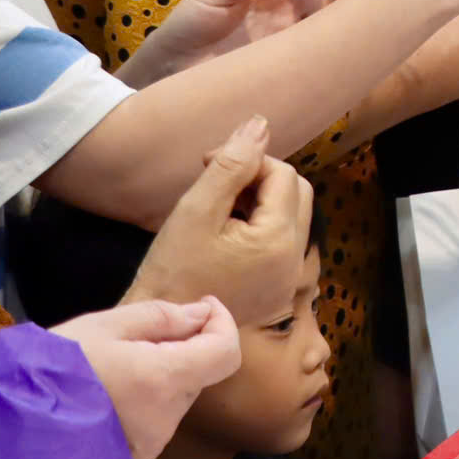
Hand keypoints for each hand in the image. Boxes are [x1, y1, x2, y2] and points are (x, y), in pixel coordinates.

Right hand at [55, 296, 242, 458]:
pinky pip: (148, 424)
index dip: (221, 324)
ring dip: (156, 378)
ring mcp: (149, 447)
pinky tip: (101, 397)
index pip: (226, 353)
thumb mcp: (102, 329)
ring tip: (108, 368)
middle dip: (181, 350)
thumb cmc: (53, 372)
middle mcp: (167, 418)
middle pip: (196, 375)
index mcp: (168, 380)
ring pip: (170, 401)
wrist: (5, 437)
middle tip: (137, 336)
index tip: (201, 307)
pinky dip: (138, 404)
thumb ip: (158, 319)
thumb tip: (201, 314)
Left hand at [121, 0, 354, 87]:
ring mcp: (283, 42)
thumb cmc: (189, 24)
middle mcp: (281, 14)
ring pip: (322, 32)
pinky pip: (309, 62)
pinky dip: (327, 60)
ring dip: (342, 31)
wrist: (169, 69)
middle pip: (324, 2)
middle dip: (347, 0)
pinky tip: (342, 64)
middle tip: (371, 5)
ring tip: (366, 33)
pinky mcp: (280, 68)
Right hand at [123, 115, 313, 325]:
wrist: (163, 333)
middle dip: (260, 178)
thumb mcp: (196, 209)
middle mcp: (295, 262)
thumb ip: (231, 163)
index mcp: (280, 241)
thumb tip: (260, 125)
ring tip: (219, 208)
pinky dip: (261, 227)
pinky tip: (225, 233)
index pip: (283, 174)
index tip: (208, 163)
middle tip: (217, 183)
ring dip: (261, 201)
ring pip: (290, 216)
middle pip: (296, 193)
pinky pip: (282, 243)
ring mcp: (289, 281)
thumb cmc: (171, 270)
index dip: (249, 159)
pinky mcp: (278, 292)